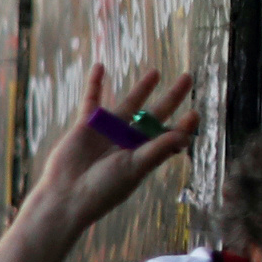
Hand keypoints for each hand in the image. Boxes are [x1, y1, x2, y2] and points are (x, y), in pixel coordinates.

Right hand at [20, 66, 197, 241]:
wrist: (66, 195)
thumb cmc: (103, 189)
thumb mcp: (135, 169)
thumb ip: (158, 150)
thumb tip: (183, 135)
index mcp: (143, 153)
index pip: (168, 134)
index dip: (183, 124)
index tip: (194, 113)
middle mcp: (128, 141)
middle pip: (155, 113)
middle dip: (172, 96)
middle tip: (187, 78)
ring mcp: (108, 131)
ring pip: (129, 103)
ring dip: (142, 88)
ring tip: (156, 72)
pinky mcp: (86, 125)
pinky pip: (91, 100)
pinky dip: (94, 84)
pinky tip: (100, 67)